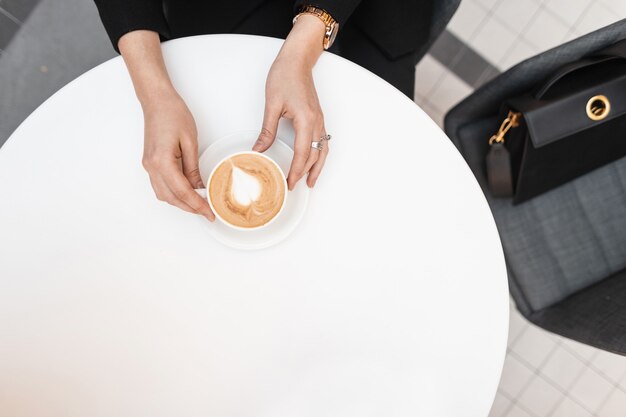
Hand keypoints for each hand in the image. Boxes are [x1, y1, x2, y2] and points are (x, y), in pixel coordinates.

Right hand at [118, 30, 213, 219]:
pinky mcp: (149, 163)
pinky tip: (187, 193)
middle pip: (171, 198)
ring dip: (181, 202)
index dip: (197, 205)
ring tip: (199, 205)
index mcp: (162, 162)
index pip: (182, 192)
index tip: (209, 214)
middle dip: (190, 208)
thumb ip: (193, 168)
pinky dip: (174, 193)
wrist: (156, 101)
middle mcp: (151, 167)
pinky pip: (161, 185)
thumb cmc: (173, 114)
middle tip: (207, 213)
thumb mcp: (190, 141)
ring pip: (164, 195)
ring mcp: (148, 166)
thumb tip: (199, 187)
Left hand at [253, 15, 328, 188]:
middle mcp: (316, 122)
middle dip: (305, 173)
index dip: (296, 171)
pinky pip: (323, 141)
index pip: (302, 153)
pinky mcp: (318, 117)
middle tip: (294, 186)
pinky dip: (320, 154)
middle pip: (314, 155)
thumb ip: (267, 130)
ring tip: (310, 181)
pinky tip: (315, 160)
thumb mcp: (272, 105)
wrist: (297, 60)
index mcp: (306, 120)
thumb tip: (258, 149)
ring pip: (322, 149)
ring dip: (317, 167)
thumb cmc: (285, 76)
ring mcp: (319, 120)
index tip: (290, 183)